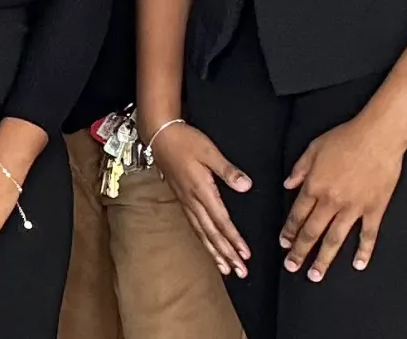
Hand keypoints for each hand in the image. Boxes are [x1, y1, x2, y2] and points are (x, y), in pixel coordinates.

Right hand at [150, 121, 253, 276]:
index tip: (245, 254)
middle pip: (211, 233)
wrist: (160, 136)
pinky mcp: (181, 199)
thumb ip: (228, 170)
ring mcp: (185, 201)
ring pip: (201, 232)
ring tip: (225, 268)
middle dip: (226, 254)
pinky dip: (203, 240)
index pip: (221, 221)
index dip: (233, 239)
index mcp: (201, 190)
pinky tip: (208, 246)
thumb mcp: (209, 151)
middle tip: (240, 271)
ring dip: (214, 252)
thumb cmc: (185, 141)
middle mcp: (192, 200)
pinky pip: (194, 225)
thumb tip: (246, 186)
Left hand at [280, 118, 404, 281]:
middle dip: (300, 252)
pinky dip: (364, 251)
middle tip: (292, 266)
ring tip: (315, 275)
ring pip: (335, 239)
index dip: (289, 232)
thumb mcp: (313, 149)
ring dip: (324, 259)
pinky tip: (357, 264)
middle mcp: (332, 201)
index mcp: (315, 186)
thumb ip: (299, 169)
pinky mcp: (375, 209)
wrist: (378, 136)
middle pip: (312, 232)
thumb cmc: (346, 138)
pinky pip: (368, 235)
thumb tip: (287, 185)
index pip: (297, 215)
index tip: (283, 244)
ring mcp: (354, 208)